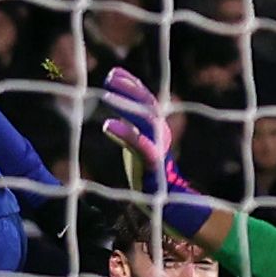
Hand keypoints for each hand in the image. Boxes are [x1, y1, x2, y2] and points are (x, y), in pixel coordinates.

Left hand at [94, 69, 202, 211]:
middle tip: (110, 76)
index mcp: (158, 129)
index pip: (147, 100)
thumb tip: (117, 116)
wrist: (170, 204)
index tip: (115, 72)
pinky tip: (107, 125)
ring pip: (145, 118)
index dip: (133, 84)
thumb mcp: (140, 148)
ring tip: (106, 94)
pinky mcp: (154, 162)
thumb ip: (132, 131)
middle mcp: (161, 133)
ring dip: (126, 104)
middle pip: (148, 103)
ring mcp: (159, 146)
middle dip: (130, 88)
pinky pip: (140, 144)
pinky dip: (125, 132)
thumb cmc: (150, 178)